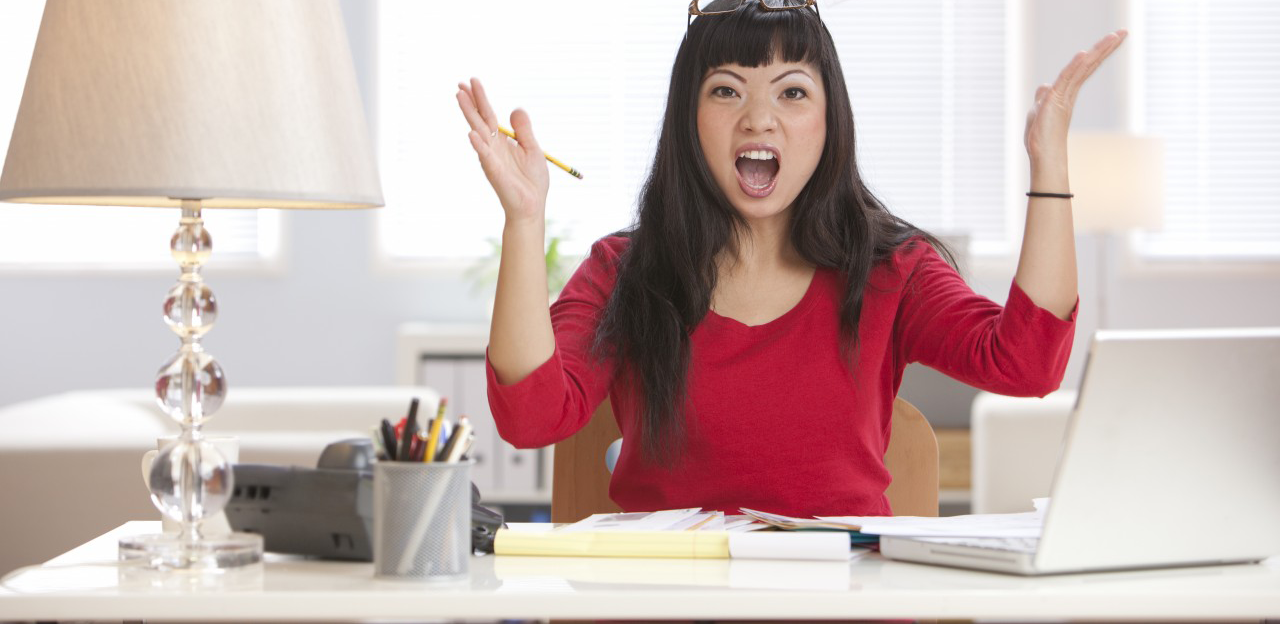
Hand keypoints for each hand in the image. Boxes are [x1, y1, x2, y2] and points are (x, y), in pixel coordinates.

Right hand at [456, 78, 549, 223]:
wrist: (531, 206)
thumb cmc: (532, 181)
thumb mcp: (533, 149)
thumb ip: (524, 130)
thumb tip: (516, 108)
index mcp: (502, 141)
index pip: (488, 115)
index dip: (481, 98)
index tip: (472, 81)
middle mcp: (493, 147)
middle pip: (480, 119)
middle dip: (471, 101)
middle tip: (460, 83)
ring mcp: (491, 158)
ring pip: (478, 132)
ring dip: (469, 114)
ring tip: (460, 97)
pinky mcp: (495, 172)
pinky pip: (485, 156)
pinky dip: (478, 145)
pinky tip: (471, 134)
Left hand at [1024, 30, 1127, 168]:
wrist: (1043, 156)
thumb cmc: (1041, 139)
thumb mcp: (1038, 112)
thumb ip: (1042, 98)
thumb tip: (1043, 86)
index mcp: (1066, 94)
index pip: (1083, 69)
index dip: (1096, 54)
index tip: (1112, 40)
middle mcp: (1069, 93)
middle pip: (1089, 65)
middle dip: (1104, 48)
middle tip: (1123, 32)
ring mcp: (1064, 96)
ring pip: (1082, 68)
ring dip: (1098, 51)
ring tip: (1115, 36)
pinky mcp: (1056, 101)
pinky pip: (1067, 80)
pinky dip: (1075, 67)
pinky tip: (1084, 54)